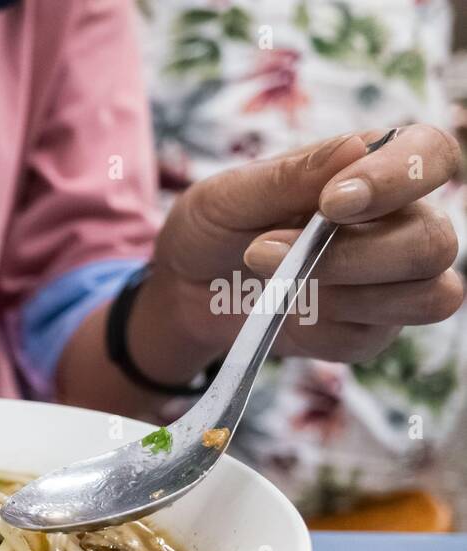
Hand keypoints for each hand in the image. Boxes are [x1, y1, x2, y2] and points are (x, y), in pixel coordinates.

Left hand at [150, 124, 462, 366]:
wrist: (182, 291)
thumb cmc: (213, 227)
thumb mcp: (230, 195)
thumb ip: (291, 176)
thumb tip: (354, 148)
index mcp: (374, 169)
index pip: (432, 156)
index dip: (401, 178)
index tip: (334, 202)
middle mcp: (399, 223)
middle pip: (433, 243)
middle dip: (355, 255)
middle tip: (264, 252)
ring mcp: (391, 284)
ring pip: (426, 297)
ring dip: (342, 294)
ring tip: (271, 280)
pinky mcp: (367, 332)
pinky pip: (366, 338)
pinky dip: (316, 328)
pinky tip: (280, 310)